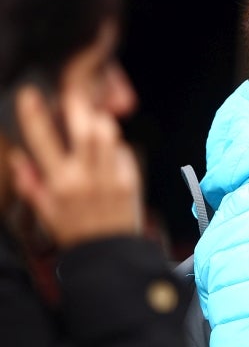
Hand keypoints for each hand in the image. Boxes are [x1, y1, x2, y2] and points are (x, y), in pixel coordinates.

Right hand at [8, 85, 142, 246]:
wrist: (109, 254)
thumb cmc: (74, 232)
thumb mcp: (44, 211)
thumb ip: (30, 183)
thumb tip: (19, 158)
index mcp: (59, 183)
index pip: (42, 141)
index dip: (33, 115)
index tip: (30, 95)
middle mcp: (85, 177)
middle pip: (84, 129)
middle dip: (78, 105)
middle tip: (74, 92)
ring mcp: (110, 178)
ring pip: (108, 135)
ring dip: (100, 120)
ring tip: (93, 118)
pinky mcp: (130, 180)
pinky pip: (124, 151)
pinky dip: (116, 146)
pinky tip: (110, 151)